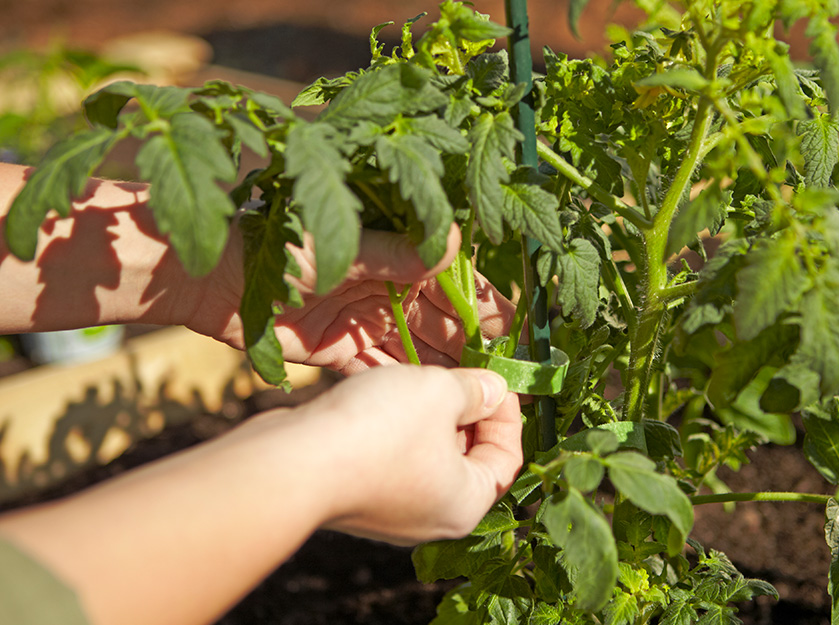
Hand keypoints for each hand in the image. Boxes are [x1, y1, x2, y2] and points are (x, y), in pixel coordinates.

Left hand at [182, 224, 514, 374]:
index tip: (512, 331)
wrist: (209, 277)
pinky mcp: (337, 351)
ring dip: (443, 371)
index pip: (451, 281)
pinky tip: (430, 404)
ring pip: (416, 349)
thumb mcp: (342, 244)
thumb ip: (395, 253)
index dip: (483, 304)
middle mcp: (384, 288)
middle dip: (471, 345)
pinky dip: (404, 384)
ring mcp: (362, 321)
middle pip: (440, 320)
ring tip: (476, 396)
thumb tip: (455, 244)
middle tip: (503, 375)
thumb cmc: (276, 242)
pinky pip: (381, 371)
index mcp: (392, 254)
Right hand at [289, 364, 522, 544]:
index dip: (507, 412)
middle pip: (467, 456)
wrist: (289, 464)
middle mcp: (432, 517)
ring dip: (424, 411)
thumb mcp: (439, 392)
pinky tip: (380, 391)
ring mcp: (391, 510)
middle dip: (464, 409)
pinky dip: (391, 422)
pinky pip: (389, 454)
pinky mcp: (356, 495)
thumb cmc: (378, 430)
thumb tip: (494, 390)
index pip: (508, 458)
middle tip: (454, 371)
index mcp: (466, 504)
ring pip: (425, 452)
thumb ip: (474, 390)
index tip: (494, 377)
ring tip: (414, 376)